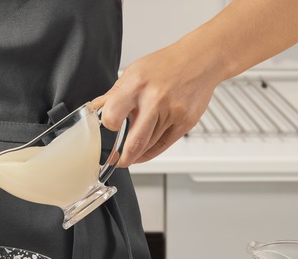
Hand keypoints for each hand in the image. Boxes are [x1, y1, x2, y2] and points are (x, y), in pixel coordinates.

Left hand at [93, 43, 219, 166]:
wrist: (201, 60)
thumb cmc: (167, 64)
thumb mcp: (134, 72)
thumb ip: (114, 93)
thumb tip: (96, 108)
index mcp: (137, 85)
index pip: (113, 115)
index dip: (109, 124)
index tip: (109, 127)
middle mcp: (156, 100)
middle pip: (135, 141)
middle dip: (122, 158)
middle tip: (117, 160)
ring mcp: (173, 113)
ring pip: (149, 146)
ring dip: (137, 154)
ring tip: (130, 152)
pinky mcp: (185, 123)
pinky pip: (163, 145)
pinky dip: (150, 152)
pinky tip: (143, 152)